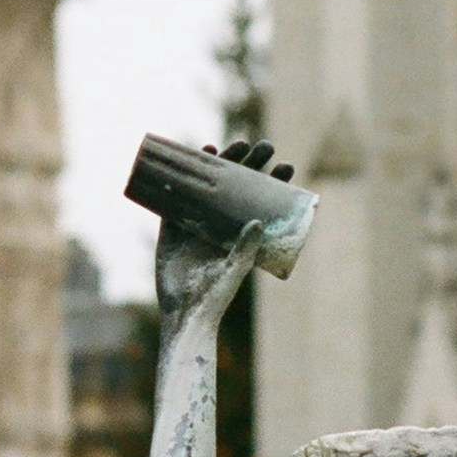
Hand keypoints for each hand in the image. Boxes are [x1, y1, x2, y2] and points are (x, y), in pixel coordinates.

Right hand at [155, 139, 296, 325]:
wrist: (184, 312)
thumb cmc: (215, 296)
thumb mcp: (234, 269)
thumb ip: (245, 247)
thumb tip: (258, 220)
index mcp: (241, 235)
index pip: (261, 202)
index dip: (272, 183)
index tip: (284, 166)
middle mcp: (220, 226)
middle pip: (237, 188)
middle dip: (249, 165)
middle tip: (264, 147)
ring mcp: (195, 225)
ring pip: (209, 187)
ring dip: (220, 165)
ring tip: (233, 144)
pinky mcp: (172, 229)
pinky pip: (178, 197)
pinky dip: (185, 179)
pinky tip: (194, 159)